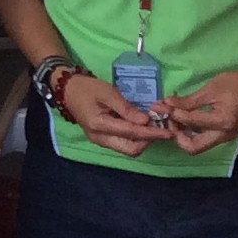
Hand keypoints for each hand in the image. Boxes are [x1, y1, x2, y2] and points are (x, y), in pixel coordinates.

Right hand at [53, 70, 171, 156]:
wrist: (68, 91)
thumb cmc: (87, 88)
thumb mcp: (108, 93)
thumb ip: (126, 108)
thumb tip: (145, 121)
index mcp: (99, 125)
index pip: (131, 133)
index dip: (152, 133)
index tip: (168, 132)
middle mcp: (100, 138)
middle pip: (131, 149)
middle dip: (149, 140)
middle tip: (161, 127)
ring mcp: (101, 141)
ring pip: (128, 149)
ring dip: (143, 140)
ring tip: (154, 126)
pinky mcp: (103, 140)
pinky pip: (123, 144)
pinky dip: (136, 138)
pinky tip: (141, 126)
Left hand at [160, 67, 237, 153]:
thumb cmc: (235, 83)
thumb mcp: (209, 89)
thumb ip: (188, 101)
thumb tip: (167, 104)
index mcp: (222, 121)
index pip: (191, 123)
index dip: (174, 114)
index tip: (163, 106)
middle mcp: (224, 134)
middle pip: (193, 147)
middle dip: (177, 136)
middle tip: (168, 120)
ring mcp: (225, 137)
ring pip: (198, 145)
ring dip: (183, 135)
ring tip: (173, 118)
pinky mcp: (224, 134)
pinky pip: (204, 139)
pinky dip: (191, 132)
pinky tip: (184, 119)